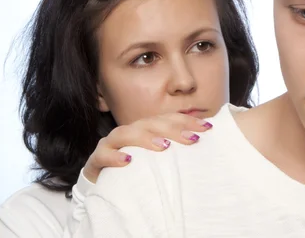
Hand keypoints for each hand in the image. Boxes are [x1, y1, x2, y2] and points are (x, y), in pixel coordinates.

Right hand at [83, 113, 211, 182]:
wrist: (104, 185)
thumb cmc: (137, 170)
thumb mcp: (160, 159)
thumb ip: (178, 149)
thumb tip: (205, 142)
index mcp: (146, 128)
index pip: (168, 119)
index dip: (188, 121)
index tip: (208, 127)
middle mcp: (130, 131)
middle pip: (150, 123)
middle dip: (172, 129)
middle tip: (191, 139)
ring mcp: (111, 143)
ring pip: (125, 133)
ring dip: (145, 138)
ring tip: (163, 147)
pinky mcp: (96, 159)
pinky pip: (102, 154)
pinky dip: (114, 156)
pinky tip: (127, 160)